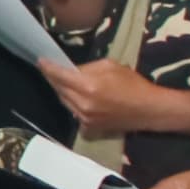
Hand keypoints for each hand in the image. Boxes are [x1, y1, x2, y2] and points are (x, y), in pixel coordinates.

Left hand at [41, 53, 171, 137]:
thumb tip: (71, 71)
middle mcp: (82, 104)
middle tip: (51, 69)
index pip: (59, 75)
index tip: (40, 61)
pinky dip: (73, 104)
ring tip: (64, 82)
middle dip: (54, 78)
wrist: (149, 110)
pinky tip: (79, 98)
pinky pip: (73, 112)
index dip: (48, 68)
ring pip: (64, 101)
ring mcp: (84, 118)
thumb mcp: (110, 66)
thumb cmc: (133, 84)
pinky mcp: (88, 128)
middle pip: (58, 89)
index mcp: (88, 86)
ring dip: (62, 91)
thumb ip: (86, 68)